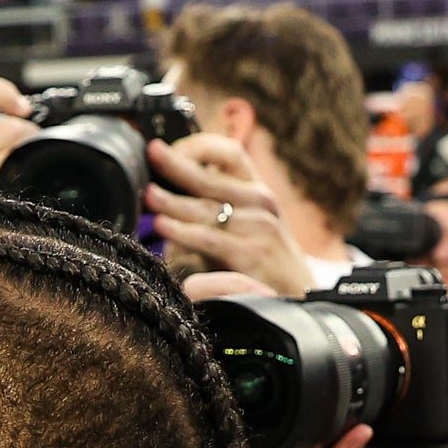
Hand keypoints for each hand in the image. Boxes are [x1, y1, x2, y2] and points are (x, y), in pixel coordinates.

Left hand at [145, 135, 323, 297]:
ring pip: (206, 208)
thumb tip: (166, 206)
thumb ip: (215, 212)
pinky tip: (162, 227)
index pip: (230, 153)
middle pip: (211, 177)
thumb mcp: (246, 229)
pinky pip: (211, 239)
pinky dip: (183, 232)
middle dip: (177, 163)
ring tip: (148, 195)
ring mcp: (259, 228)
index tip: (171, 149)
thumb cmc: (266, 266)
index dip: (199, 146)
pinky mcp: (253, 256)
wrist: (299, 301)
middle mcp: (260, 204)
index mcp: (257, 192)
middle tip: (152, 153)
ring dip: (173, 201)